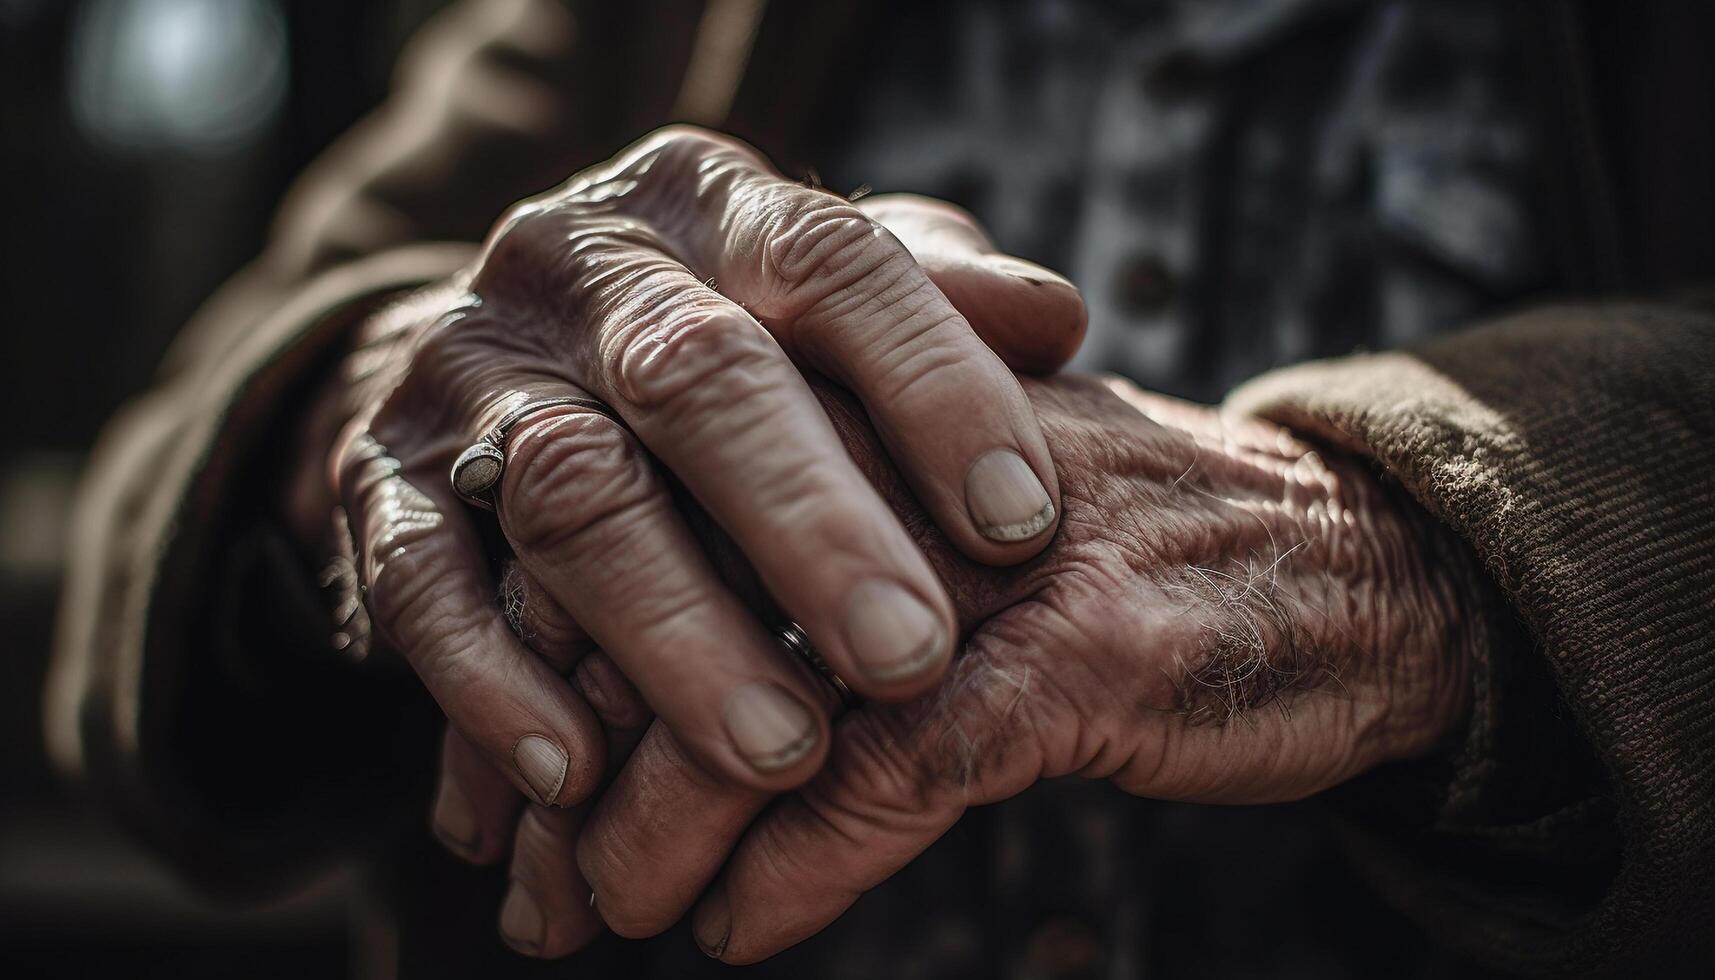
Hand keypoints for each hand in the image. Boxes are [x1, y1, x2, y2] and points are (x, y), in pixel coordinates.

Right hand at [300, 125, 1085, 890]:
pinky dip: (494, 681)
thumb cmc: (721, 337)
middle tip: (908, 658)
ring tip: (776, 754)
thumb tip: (1056, 319)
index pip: (832, 260)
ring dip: (674, 631)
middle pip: (697, 377)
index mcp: (713, 204)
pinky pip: (418, 577)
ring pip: (568, 490)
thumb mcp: (823, 298)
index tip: (1022, 523)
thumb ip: (935, 303)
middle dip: (809, 525)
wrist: (499, 346)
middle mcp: (583, 266)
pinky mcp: (378, 474)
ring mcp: (472, 368)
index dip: (934, 386)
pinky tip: (578, 774)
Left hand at [537, 372, 1481, 961]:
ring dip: (659, 826)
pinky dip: (803, 865)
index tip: (497, 782)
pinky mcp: (1078, 648)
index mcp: (849, 395)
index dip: (542, 654)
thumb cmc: (1113, 555)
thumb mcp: (939, 519)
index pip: (637, 512)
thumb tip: (612, 675)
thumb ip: (797, 555)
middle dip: (571, 758)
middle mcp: (897, 450)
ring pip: (763, 692)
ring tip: (601, 915)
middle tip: (524, 879)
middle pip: (668, 601)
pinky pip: (893, 768)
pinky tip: (741, 927)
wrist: (1351, 568)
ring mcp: (989, 551)